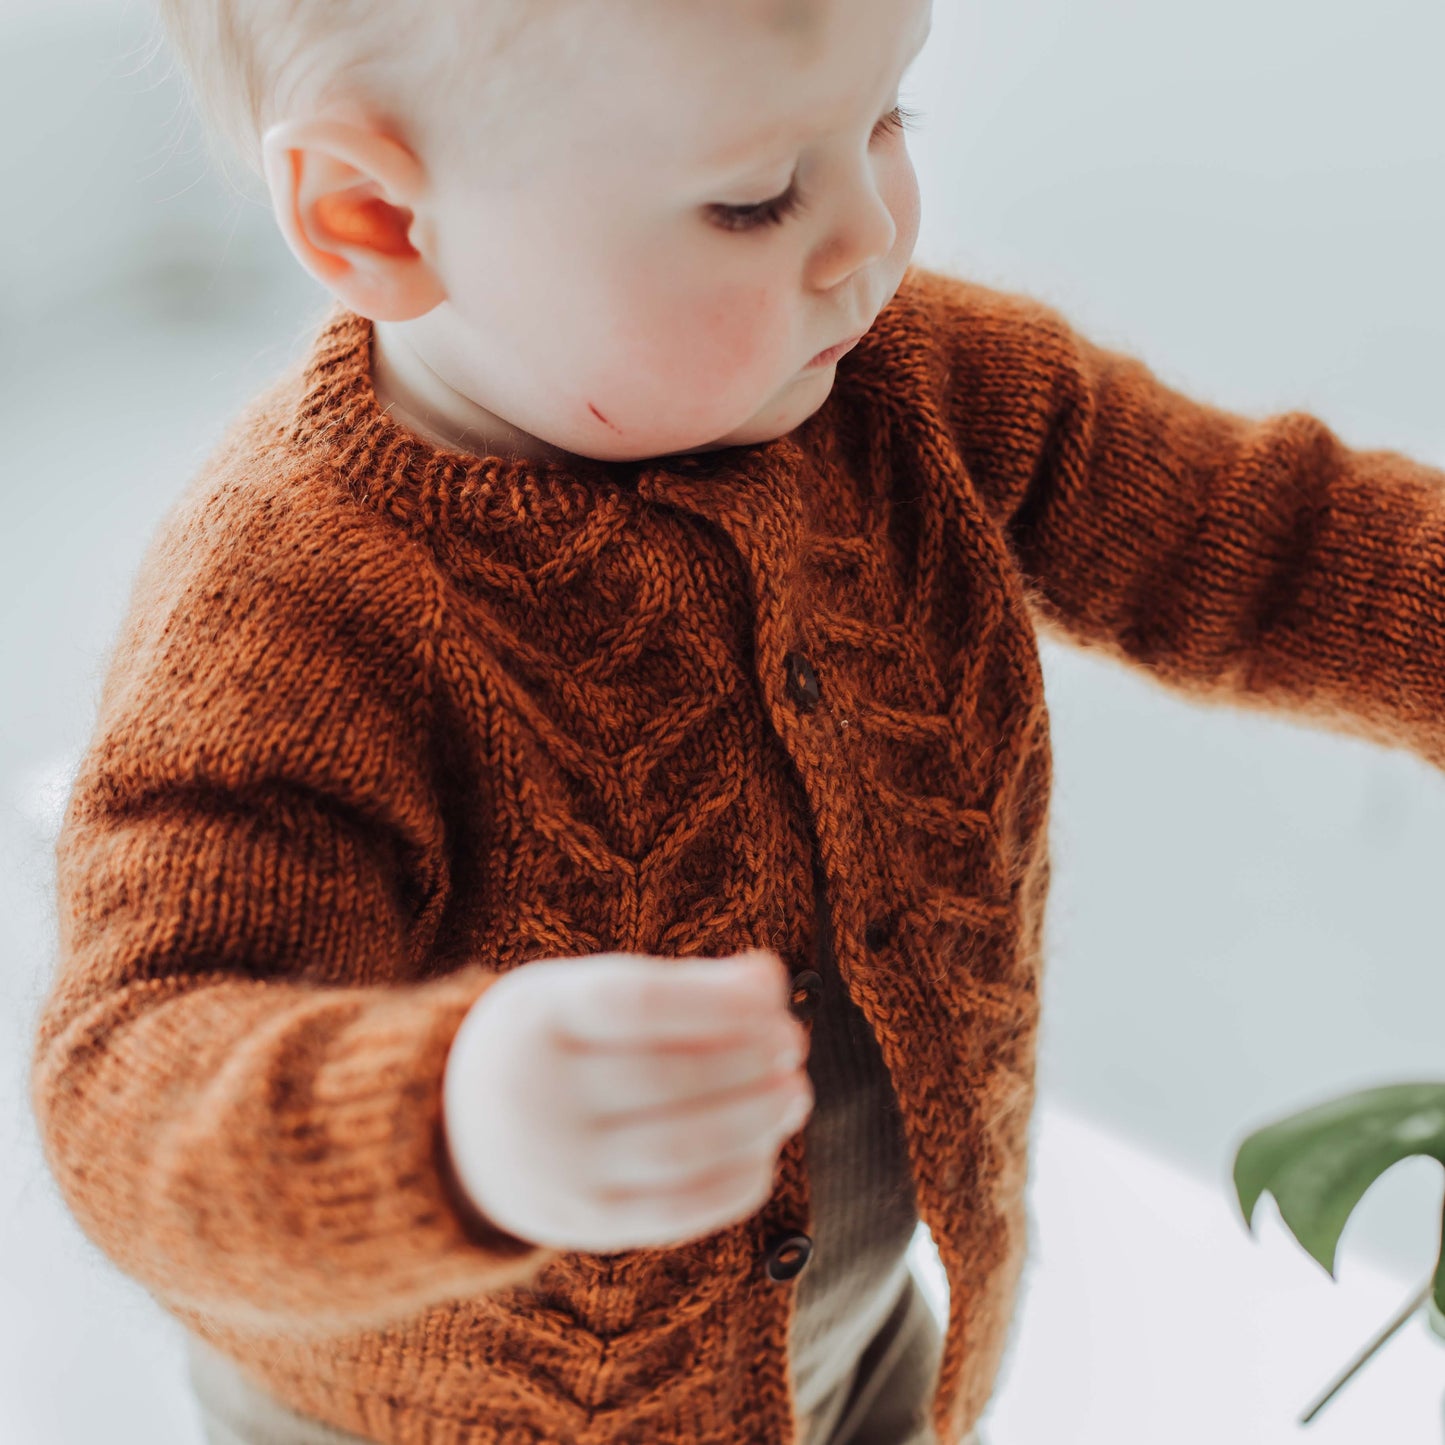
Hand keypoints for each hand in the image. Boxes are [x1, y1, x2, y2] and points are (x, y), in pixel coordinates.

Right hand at [441, 948, 811, 1253]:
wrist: (455, 1131)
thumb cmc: (549, 1041)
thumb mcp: (581, 990)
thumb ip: (675, 983)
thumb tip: (768, 978)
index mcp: (539, 1017)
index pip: (640, 1001)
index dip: (720, 996)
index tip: (774, 988)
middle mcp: (540, 1095)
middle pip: (669, 1078)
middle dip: (751, 1060)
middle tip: (793, 1043)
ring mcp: (561, 1167)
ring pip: (681, 1149)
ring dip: (756, 1120)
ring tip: (794, 1093)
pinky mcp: (587, 1223)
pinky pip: (678, 1211)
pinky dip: (736, 1181)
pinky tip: (763, 1149)